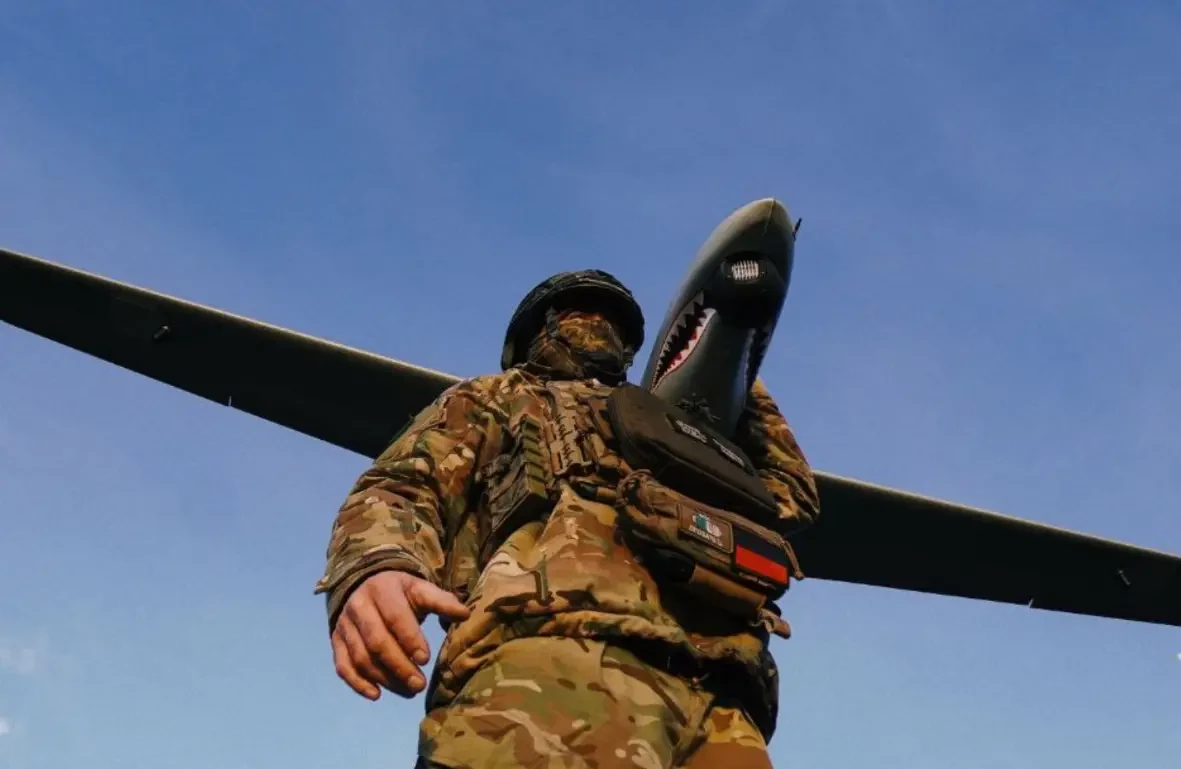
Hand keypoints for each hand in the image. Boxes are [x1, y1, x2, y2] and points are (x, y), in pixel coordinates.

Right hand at [330, 570, 470, 699]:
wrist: (366, 585)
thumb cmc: (401, 593)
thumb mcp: (421, 590)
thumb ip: (442, 601)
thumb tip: (465, 614)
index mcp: (383, 589)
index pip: (395, 617)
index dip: (410, 639)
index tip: (425, 659)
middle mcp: (359, 606)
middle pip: (377, 641)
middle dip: (399, 666)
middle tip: (419, 685)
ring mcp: (345, 625)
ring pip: (361, 657)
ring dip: (385, 678)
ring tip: (408, 691)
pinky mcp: (336, 641)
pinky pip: (343, 666)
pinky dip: (358, 683)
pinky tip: (377, 695)